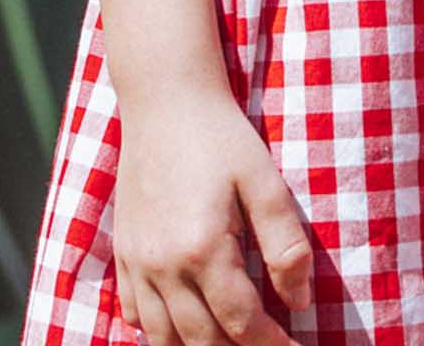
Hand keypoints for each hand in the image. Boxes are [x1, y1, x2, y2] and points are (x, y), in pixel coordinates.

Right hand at [113, 90, 311, 344]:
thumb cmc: (221, 136)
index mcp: (203, 250)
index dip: (271, 345)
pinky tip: (180, 329)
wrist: (165, 101)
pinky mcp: (123, 253)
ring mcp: (138, 264)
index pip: (240, 322)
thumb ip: (284, 243)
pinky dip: (157, 332)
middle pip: (200, 340)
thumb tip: (300, 301)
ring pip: (162, 337)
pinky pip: (134, 314)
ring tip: (229, 345)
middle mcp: (164, 267)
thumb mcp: (264, 181)